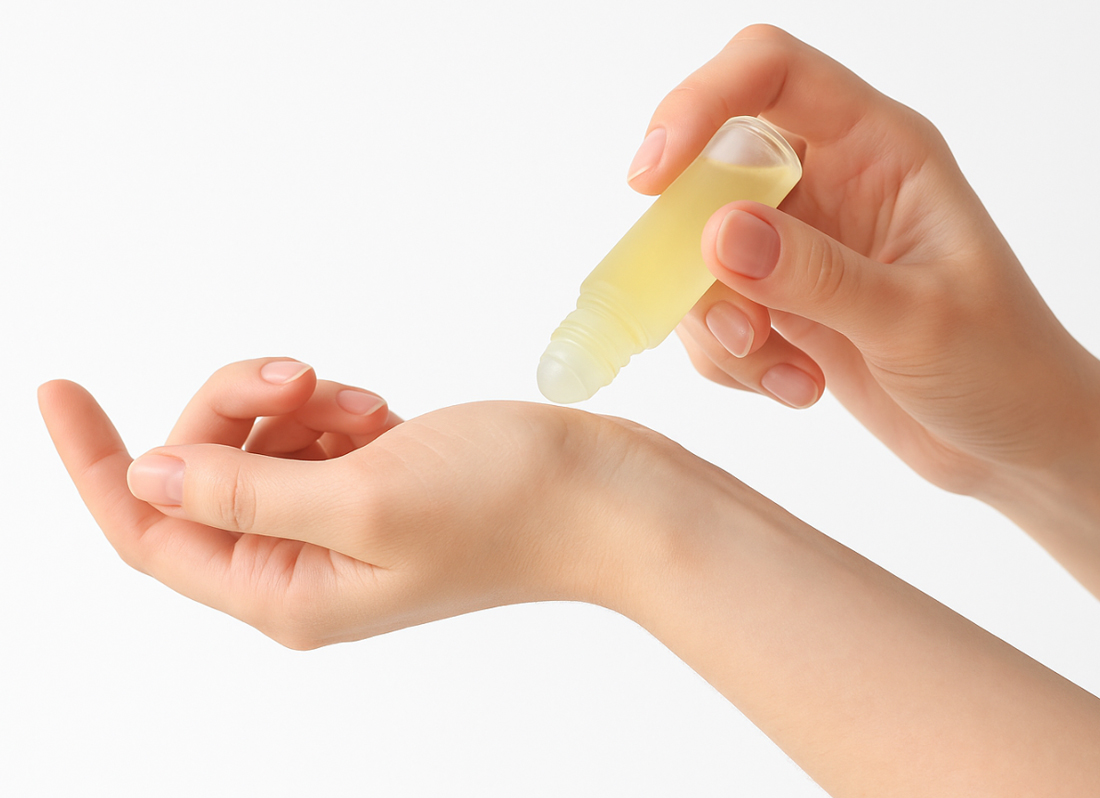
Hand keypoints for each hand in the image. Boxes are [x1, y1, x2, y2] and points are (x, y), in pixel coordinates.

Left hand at [37, 357, 644, 647]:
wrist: (608, 495)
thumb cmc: (510, 506)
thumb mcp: (361, 495)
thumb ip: (243, 490)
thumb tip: (150, 474)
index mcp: (287, 591)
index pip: (151, 532)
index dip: (99, 462)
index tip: (59, 390)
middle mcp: (303, 566)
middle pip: (205, 473)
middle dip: (232, 409)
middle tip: (300, 377)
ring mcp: (340, 524)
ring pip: (257, 444)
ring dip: (292, 403)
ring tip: (364, 404)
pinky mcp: (374, 486)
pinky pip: (309, 434)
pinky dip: (332, 407)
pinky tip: (384, 411)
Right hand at [631, 25, 1099, 496]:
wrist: (1021, 444)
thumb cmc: (1005, 368)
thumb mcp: (917, 322)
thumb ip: (817, 276)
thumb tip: (716, 235)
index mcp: (880, 148)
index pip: (769, 71)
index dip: (697, 104)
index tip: (652, 182)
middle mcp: (833, 181)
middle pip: (709, 165)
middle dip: (693, 248)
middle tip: (734, 322)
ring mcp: (802, 243)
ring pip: (699, 250)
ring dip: (717, 320)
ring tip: (783, 369)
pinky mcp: (783, 300)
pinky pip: (713, 310)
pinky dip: (732, 358)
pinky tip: (797, 385)